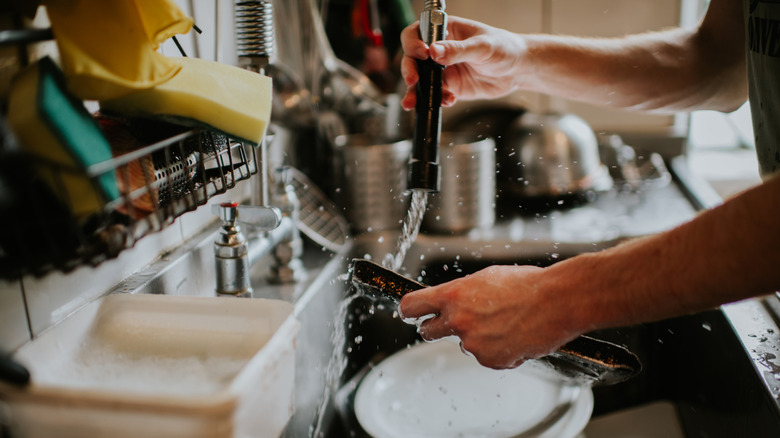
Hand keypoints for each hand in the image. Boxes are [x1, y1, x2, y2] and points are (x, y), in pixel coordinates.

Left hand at [398, 265, 581, 369]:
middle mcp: (458, 321)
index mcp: (453, 296)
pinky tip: (514, 336)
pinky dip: (497, 350)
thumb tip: (449, 301)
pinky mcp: (490, 361)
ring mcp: (473, 344)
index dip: (407, 310)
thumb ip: (461, 292)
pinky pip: (486, 357)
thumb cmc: (525, 285)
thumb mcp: (485, 278)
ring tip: (504, 323)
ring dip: (476, 338)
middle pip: (427, 332)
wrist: (556, 301)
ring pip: (464, 344)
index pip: (411, 306)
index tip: (408, 313)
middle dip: (435, 328)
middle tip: (453, 323)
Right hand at [400, 16, 525, 109]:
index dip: (413, 43)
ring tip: (414, 102)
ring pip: (420, 81)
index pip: (417, 33)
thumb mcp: (482, 46)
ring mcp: (443, 70)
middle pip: (412, 58)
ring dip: (416, 92)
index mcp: (445, 31)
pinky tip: (448, 100)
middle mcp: (440, 50)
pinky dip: (437, 100)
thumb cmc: (504, 48)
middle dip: (409, 70)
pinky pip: (435, 95)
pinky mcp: (450, 87)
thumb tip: (434, 51)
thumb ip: (458, 49)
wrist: (518, 70)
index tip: (422, 53)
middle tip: (413, 80)